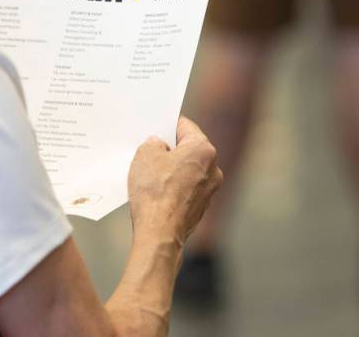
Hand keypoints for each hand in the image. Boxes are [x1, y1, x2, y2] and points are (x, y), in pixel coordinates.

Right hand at [127, 116, 222, 244]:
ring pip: (188, 170)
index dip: (167, 125)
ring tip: (150, 175)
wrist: (160, 232)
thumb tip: (158, 147)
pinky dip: (175, 188)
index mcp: (203, 149)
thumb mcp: (145, 154)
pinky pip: (187, 189)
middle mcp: (213, 168)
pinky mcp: (202, 207)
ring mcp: (210, 190)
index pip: (184, 126)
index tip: (156, 128)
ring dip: (172, 170)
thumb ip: (153, 143)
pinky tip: (157, 194)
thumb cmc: (155, 192)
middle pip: (188, 149)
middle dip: (170, 149)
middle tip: (150, 152)